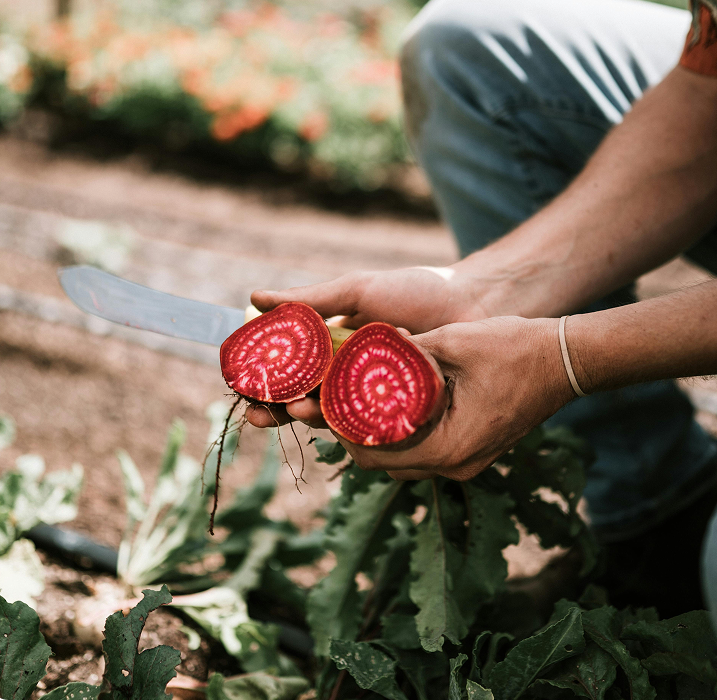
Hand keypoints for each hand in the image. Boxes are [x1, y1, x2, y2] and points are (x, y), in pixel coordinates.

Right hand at [246, 266, 489, 430]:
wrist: (474, 304)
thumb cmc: (416, 292)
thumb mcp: (357, 290)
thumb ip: (309, 299)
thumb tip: (253, 297)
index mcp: (332, 346)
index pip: (288, 368)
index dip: (263, 379)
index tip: (242, 385)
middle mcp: (348, 374)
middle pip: (303, 398)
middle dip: (278, 409)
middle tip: (260, 414)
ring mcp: (373, 396)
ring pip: (332, 416)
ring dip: (310, 418)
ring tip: (300, 412)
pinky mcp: (399, 414)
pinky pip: (370, 426)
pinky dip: (352, 427)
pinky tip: (340, 425)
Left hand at [247, 316, 575, 479]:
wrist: (565, 360)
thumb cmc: (514, 348)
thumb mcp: (451, 342)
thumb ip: (402, 352)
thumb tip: (357, 348)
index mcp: (449, 447)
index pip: (375, 454)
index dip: (341, 430)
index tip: (320, 402)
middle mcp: (456, 464)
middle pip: (384, 463)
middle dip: (352, 434)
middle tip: (328, 402)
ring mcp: (466, 461)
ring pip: (401, 459)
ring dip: (375, 435)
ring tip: (350, 402)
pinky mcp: (471, 450)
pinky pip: (422, 450)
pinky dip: (399, 432)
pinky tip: (386, 404)